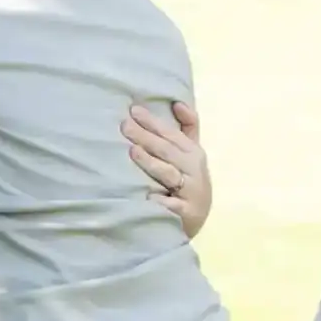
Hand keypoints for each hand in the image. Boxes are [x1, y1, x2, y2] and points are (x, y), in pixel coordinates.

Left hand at [122, 102, 211, 237]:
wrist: (195, 217)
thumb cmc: (188, 180)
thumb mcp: (190, 154)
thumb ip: (187, 128)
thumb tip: (178, 103)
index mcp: (193, 152)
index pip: (172, 134)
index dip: (154, 122)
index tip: (134, 110)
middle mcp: (194, 170)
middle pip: (167, 150)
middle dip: (146, 136)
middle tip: (125, 126)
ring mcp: (191, 192)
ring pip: (169, 174)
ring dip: (152, 162)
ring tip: (133, 151)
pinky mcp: (186, 213)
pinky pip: (172, 206)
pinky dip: (161, 201)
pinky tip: (148, 196)